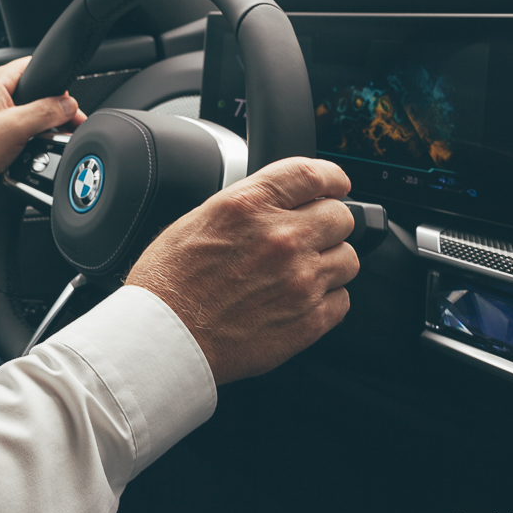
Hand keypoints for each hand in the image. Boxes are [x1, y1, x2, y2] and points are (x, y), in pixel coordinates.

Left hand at [0, 56, 85, 206]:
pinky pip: (27, 129)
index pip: (35, 66)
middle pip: (38, 92)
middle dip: (56, 109)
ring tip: (55, 137)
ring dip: (47, 125)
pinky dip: (37, 137)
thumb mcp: (15, 127)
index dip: (55, 82)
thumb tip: (68, 106)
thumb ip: (45, 112)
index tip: (68, 100)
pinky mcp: (1, 131)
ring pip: (34, 113)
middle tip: (69, 123)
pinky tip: (41, 147)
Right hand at [125, 157, 358, 384]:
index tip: (335, 184)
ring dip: (330, 261)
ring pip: (348, 258)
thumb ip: (246, 207)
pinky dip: (327, 298)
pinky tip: (298, 299)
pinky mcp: (309, 320)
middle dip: (328, 223)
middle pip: (340, 216)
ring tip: (301, 272)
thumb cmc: (167, 283)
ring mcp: (300, 280)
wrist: (164, 337)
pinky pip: (342, 299)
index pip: (313, 174)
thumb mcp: (196, 220)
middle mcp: (281, 238)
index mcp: (249, 206)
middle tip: (311, 234)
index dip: (331, 177)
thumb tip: (276, 204)